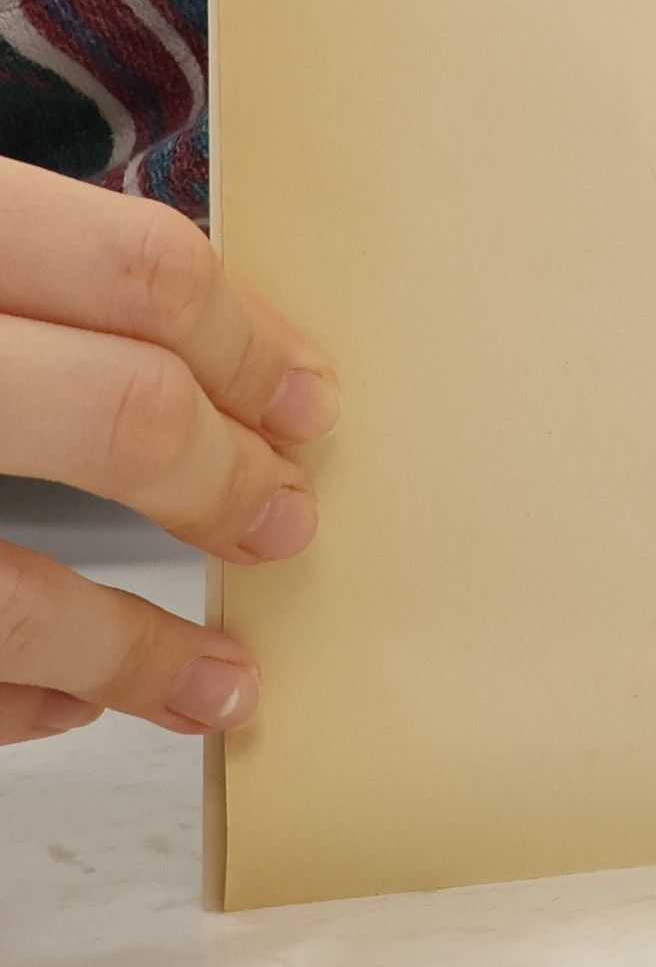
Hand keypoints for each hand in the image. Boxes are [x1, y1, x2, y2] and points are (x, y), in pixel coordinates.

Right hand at [0, 160, 335, 746]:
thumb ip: (37, 273)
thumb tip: (201, 330)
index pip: (141, 269)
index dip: (247, 344)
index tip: (314, 403)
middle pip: (118, 412)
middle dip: (226, 478)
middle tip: (289, 519)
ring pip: (14, 596)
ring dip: (138, 651)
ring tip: (227, 682)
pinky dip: (19, 696)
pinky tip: (69, 697)